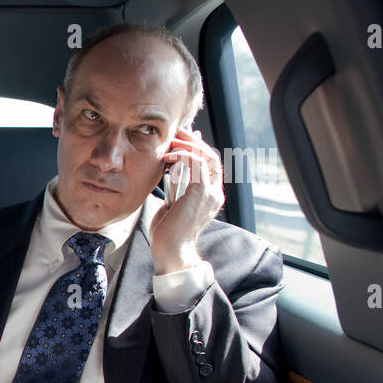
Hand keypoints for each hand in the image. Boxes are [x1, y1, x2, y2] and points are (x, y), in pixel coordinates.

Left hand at [150, 127, 223, 273]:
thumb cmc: (167, 232)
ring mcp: (210, 193)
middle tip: (177, 132)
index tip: (182, 138)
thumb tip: (173, 169)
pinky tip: (169, 156)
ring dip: (189, 145)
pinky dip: (184, 156)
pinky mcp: (201, 193)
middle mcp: (215, 193)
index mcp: (209, 196)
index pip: (209, 165)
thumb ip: (176, 187)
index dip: (197, 148)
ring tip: (172, 140)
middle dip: (194, 142)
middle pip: (212, 157)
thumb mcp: (172, 204)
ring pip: (207, 157)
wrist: (171, 251)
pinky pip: (197, 165)